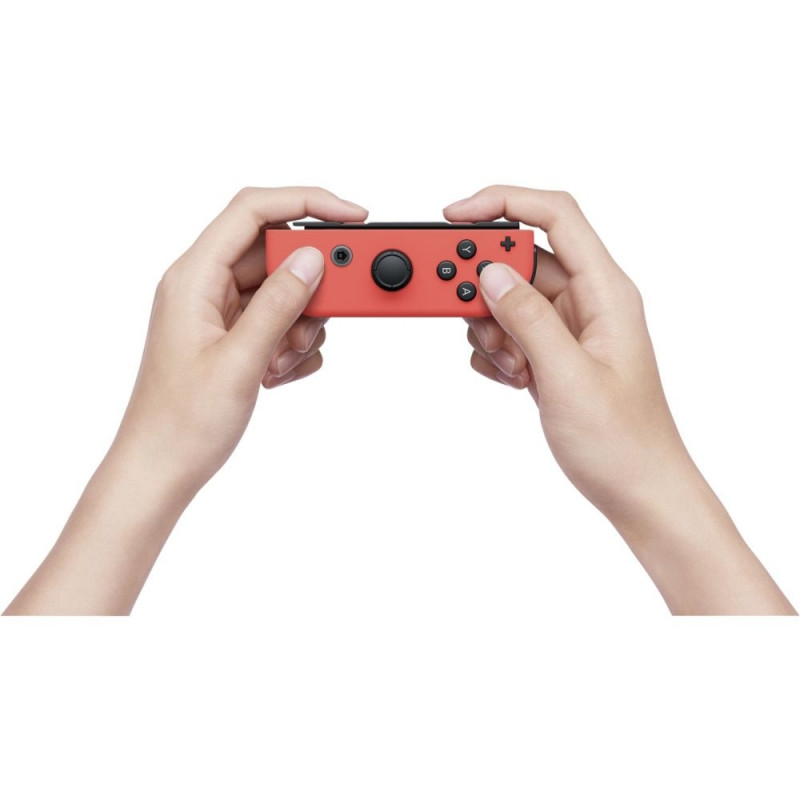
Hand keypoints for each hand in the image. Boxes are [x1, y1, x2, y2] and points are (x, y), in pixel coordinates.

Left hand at [117, 186, 367, 494]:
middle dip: (309, 287)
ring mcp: (220, 313)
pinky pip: (280, 321)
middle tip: (322, 318)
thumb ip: (279, 304)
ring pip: (283, 291)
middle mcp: (205, 288)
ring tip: (282, 362)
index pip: (253, 211)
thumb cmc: (181, 423)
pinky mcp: (234, 337)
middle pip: (276, 254)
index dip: (307, 202)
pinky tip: (277, 375)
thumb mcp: (240, 360)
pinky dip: (292, 345)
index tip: (351, 218)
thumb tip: (312, 259)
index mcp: (193, 278)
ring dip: (301, 325)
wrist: (162, 469)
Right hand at [446, 185, 678, 518]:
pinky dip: (495, 352)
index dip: (502, 203)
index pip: (554, 216)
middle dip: (486, 286)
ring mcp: (567, 329)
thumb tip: (491, 273)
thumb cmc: (622, 441)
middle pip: (519, 259)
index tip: (454, 216)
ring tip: (512, 368)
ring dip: (491, 328)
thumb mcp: (568, 376)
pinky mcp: (550, 354)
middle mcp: (587, 302)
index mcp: (606, 292)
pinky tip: (514, 381)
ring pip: (507, 298)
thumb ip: (528, 318)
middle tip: (470, 316)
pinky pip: (507, 331)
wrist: (637, 490)